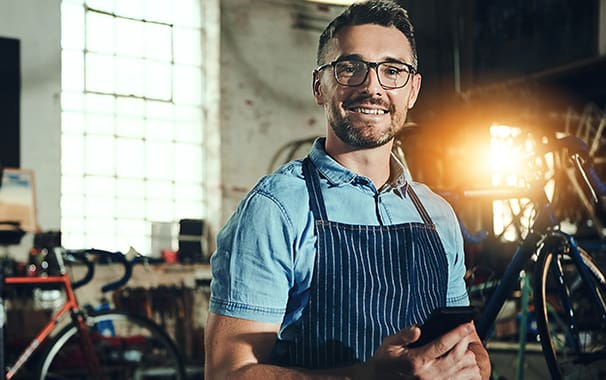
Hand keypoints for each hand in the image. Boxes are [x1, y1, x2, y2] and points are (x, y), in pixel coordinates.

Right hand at [358, 322, 480, 379]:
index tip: (468, 324)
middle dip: (465, 342)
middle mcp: (428, 375)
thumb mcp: (389, 344)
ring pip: (462, 371)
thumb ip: (404, 335)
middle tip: (466, 331)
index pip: (442, 345)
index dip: (457, 334)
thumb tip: (418, 328)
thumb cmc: (385, 360)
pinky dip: (469, 373)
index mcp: (416, 360)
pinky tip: (467, 364)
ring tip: (465, 347)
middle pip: (456, 357)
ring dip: (468, 358)